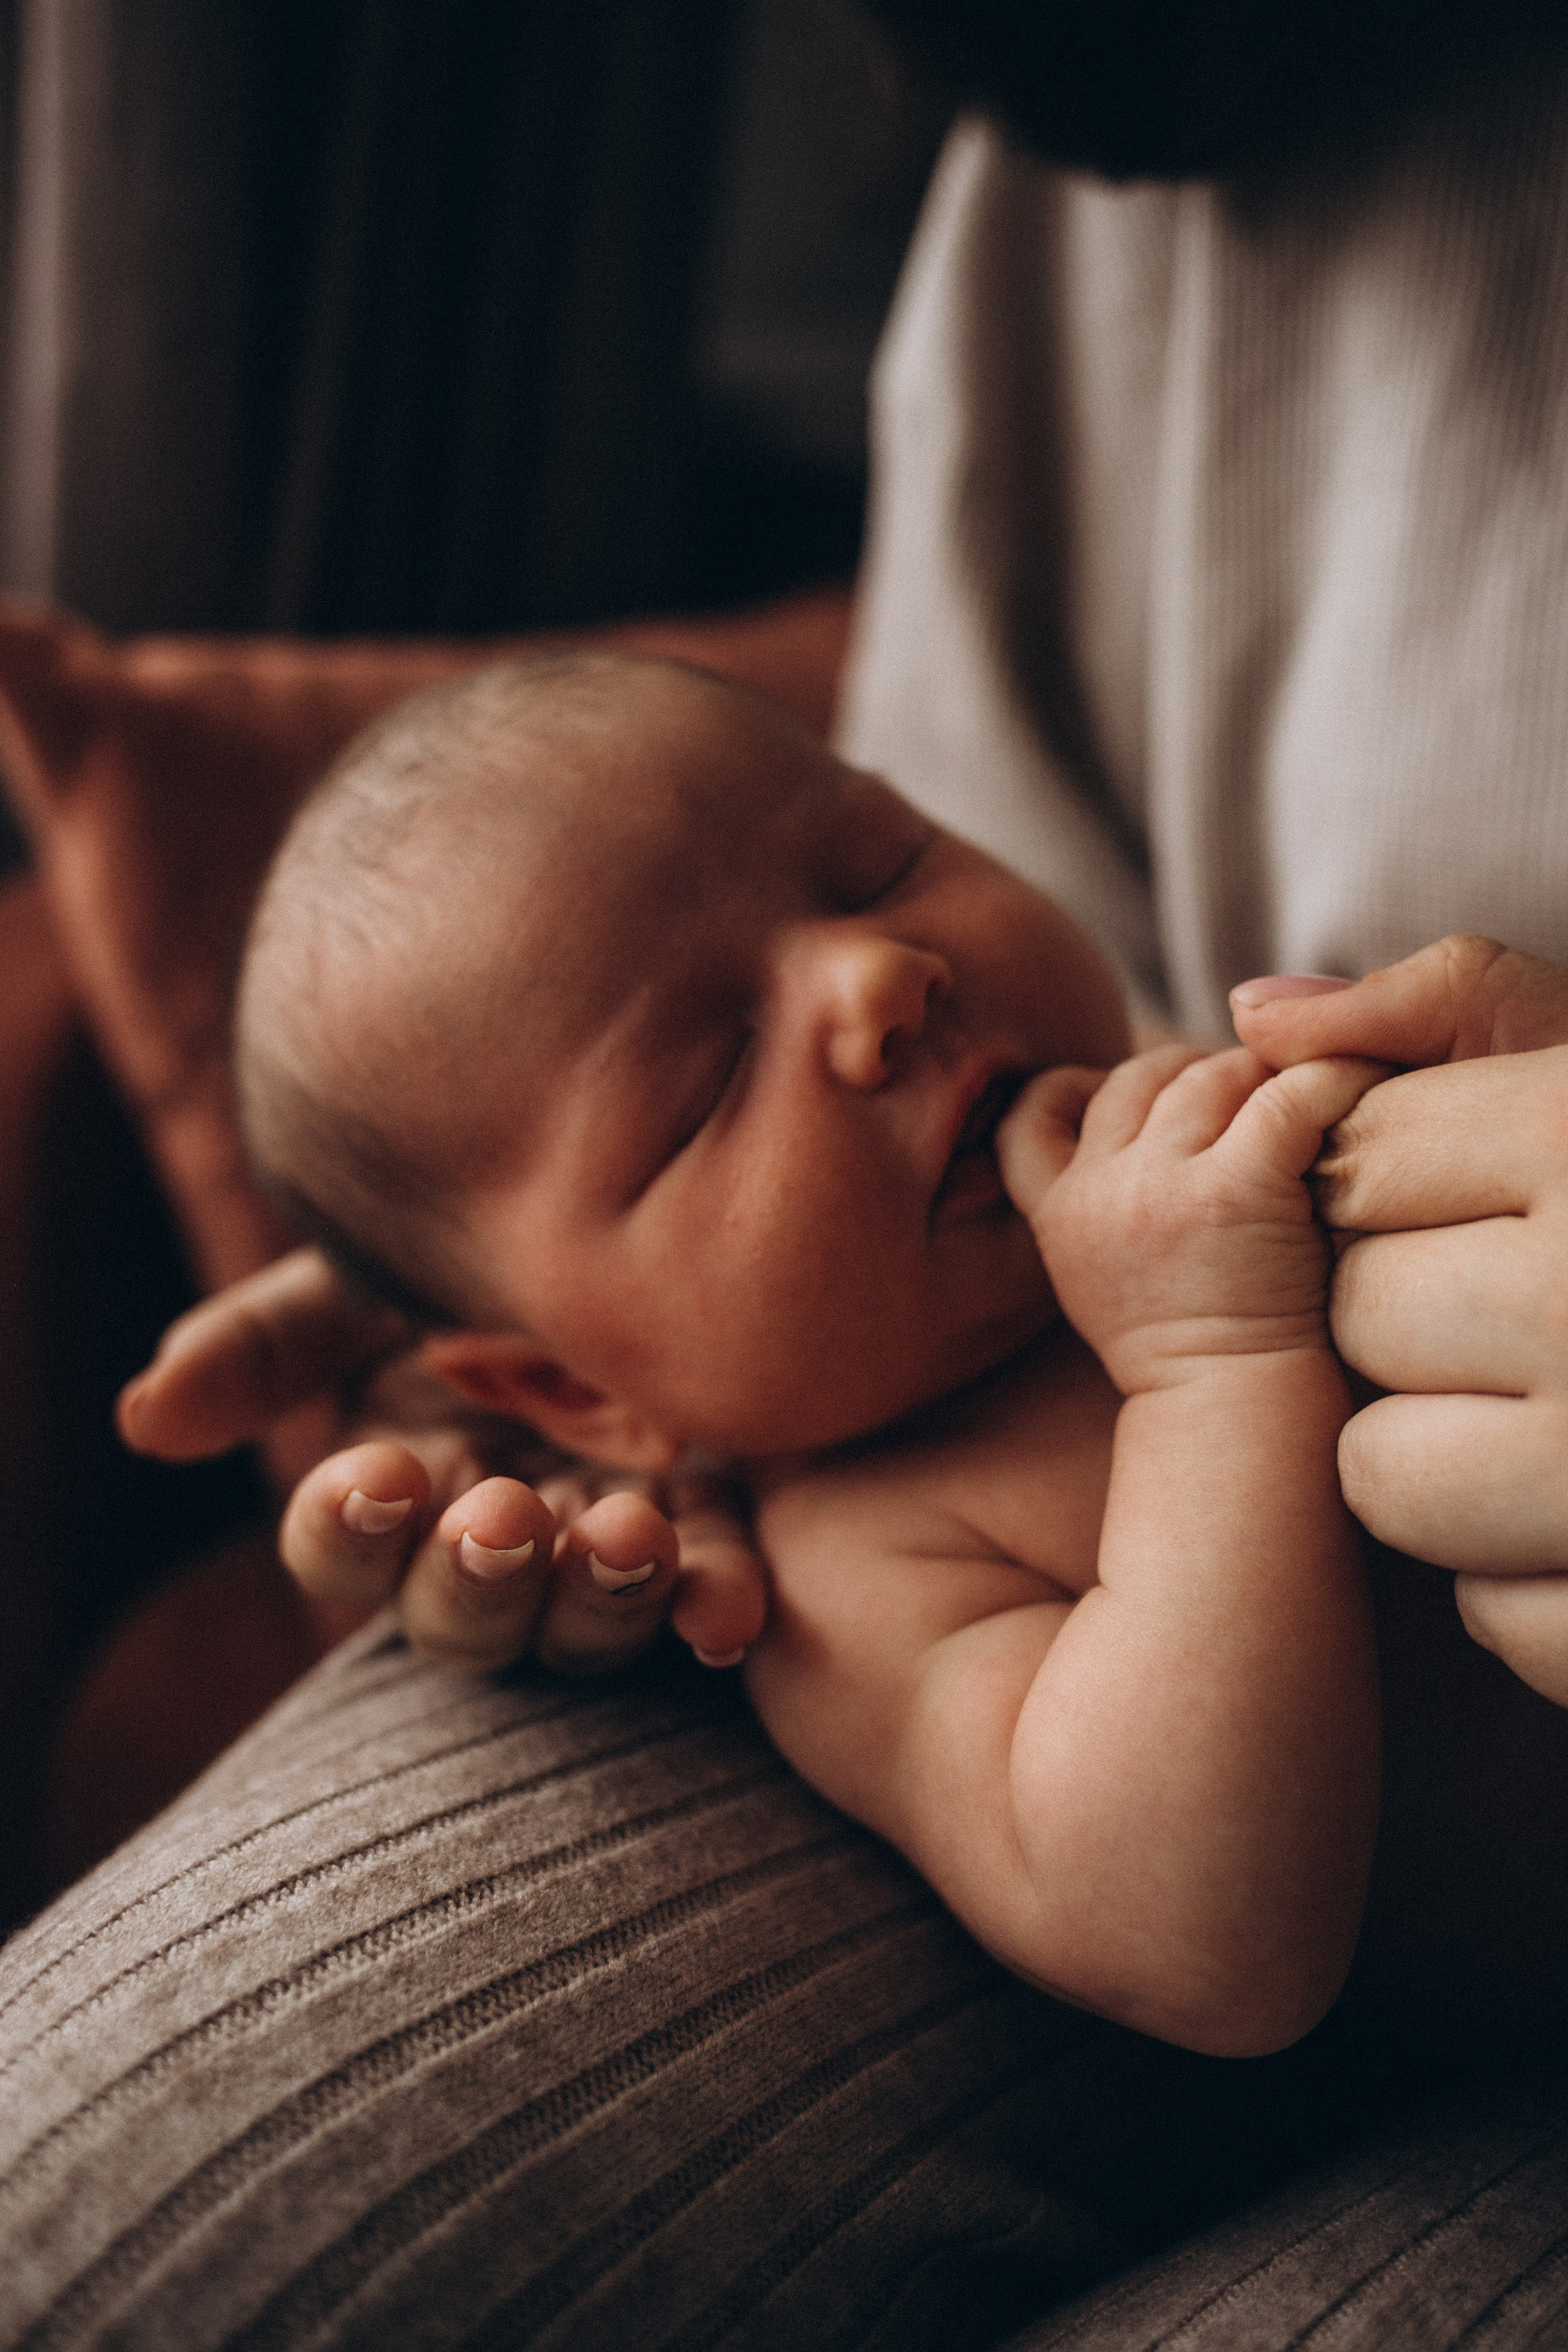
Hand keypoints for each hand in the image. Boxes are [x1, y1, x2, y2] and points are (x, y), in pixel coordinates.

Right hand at [119, 1246, 766, 1674]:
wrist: (627, 1185)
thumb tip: (146, 1418)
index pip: (341, 1544)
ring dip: (598, 1596)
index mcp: (394, 1481)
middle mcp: (489, 1541)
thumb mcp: (366, 1271)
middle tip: (502, 1514)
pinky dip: (715, 1602)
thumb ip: (271, 1339)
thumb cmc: (471, 1242)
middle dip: (474, 1578)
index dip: (349, 1529)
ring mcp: (598, 1546)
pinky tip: (728, 1609)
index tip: (375, 1473)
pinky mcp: (711, 1525)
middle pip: (457, 1614)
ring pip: (580, 1622)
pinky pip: (710, 1590)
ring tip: (627, 1536)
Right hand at [996, 1045, 1381, 1393]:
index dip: (1086, 1086)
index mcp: (1058, 1212)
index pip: (1035, 1109)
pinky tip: (1364, 1087)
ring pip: (1210, 1074)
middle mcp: (1096, 1190)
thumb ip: (1101, 1206)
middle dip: (1202, 1075)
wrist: (1236, 1421)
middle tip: (1261, 1104)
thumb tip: (1142, 1128)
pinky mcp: (1234, 1189)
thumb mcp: (1101, 1282)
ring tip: (1313, 1106)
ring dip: (1264, 1078)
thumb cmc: (1194, 1354)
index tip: (1148, 1100)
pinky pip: (1284, 1097)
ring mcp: (1159, 1187)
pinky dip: (1332, 1079)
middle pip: (1141, 1076)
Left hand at [1231, 935, 1567, 1703]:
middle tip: (1518, 1309)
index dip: (1395, 1181)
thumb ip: (1442, 1005)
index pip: (1358, 1164)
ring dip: (1439, 1453)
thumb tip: (1248, 1018)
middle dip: (1409, 1312)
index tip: (1485, 1197)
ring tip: (1547, 1414)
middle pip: (1357, 1315)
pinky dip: (1530, 1581)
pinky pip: (1490, 1612)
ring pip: (1381, 1476)